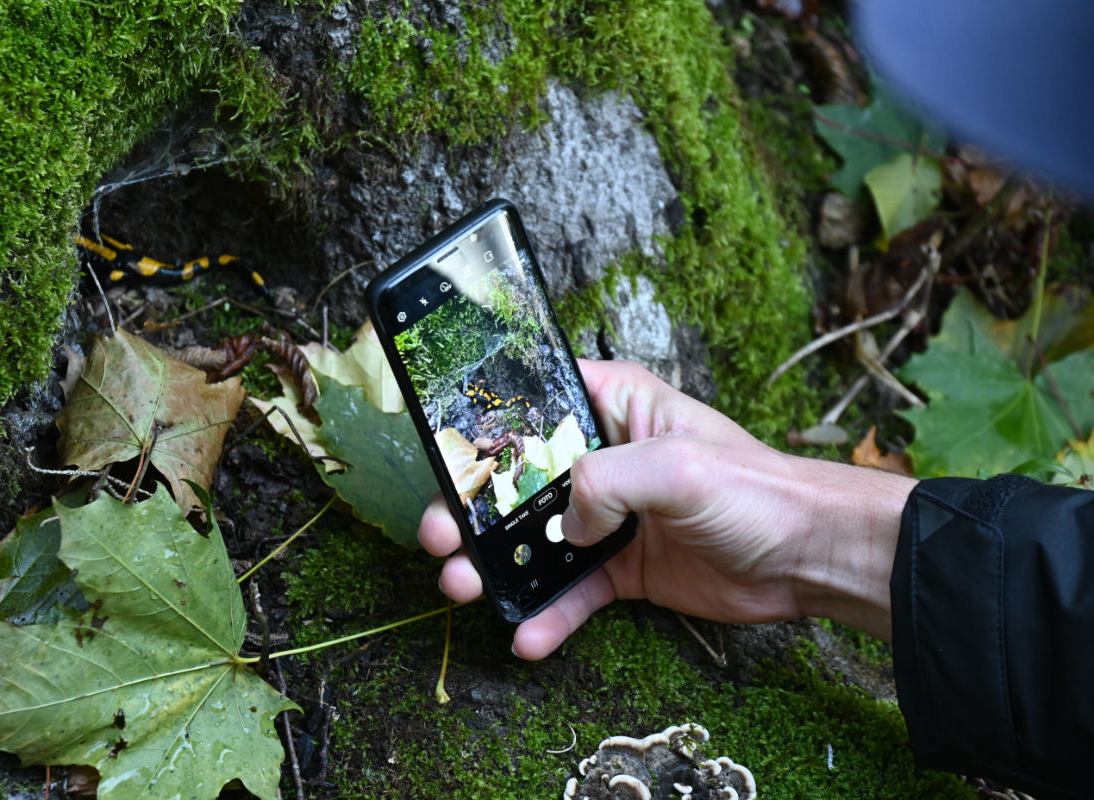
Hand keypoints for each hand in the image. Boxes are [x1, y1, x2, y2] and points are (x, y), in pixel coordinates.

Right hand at [419, 360, 915, 658]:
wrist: (808, 557)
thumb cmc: (756, 489)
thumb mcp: (677, 465)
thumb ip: (606, 480)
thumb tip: (567, 526)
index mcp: (615, 406)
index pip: (535, 402)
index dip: (486, 424)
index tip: (444, 453)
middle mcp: (604, 458)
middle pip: (519, 479)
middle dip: (474, 509)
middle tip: (440, 535)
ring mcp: (610, 516)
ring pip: (536, 540)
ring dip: (497, 565)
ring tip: (462, 586)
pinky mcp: (622, 568)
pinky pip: (573, 592)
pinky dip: (549, 614)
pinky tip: (526, 636)